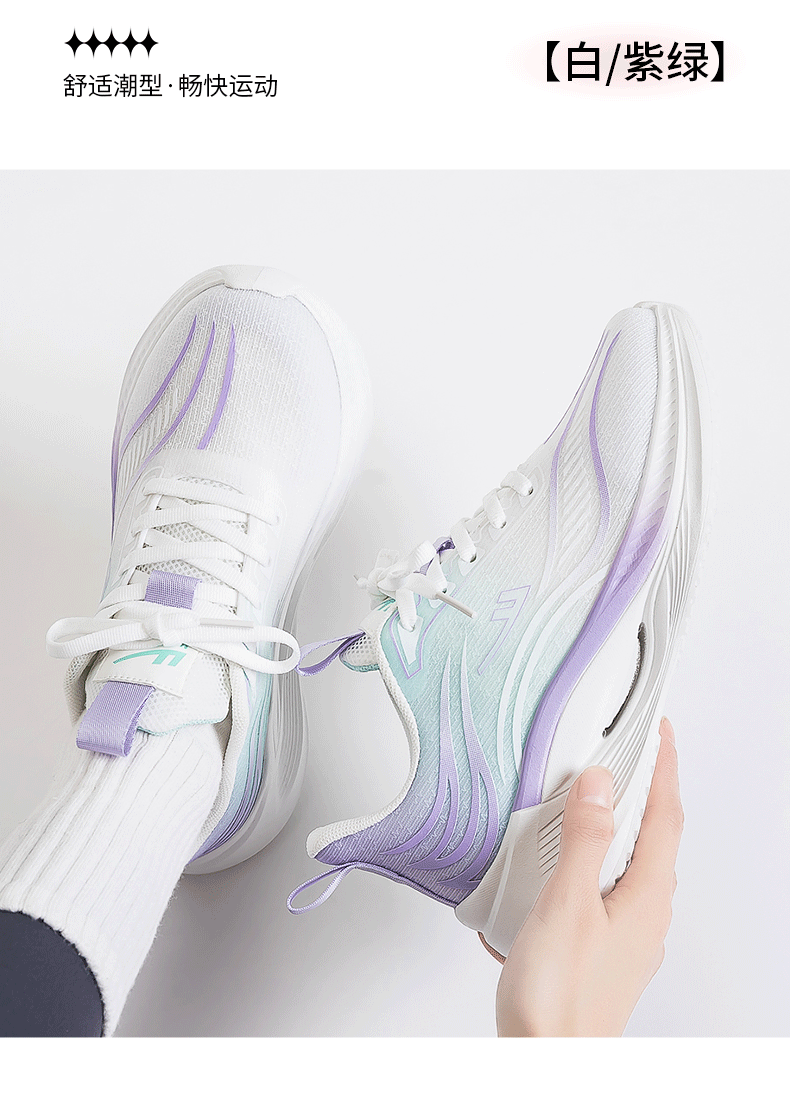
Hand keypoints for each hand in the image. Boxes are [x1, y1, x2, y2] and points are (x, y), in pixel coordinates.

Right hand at [496, 717, 682, 1036]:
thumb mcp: (567, 906)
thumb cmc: (558, 998)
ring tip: (593, 799)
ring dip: (614, 825)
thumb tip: (600, 785)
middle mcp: (644, 916)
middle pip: (653, 838)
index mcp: (645, 898)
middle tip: (631, 756)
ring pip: (628, 864)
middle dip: (644, 792)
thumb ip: (584, 841)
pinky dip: (590, 859)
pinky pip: (604, 887)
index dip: (664, 769)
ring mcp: (625, 935)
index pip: (665, 817)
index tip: (662, 735)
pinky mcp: (601, 949)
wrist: (546, 1060)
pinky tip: (562, 864)